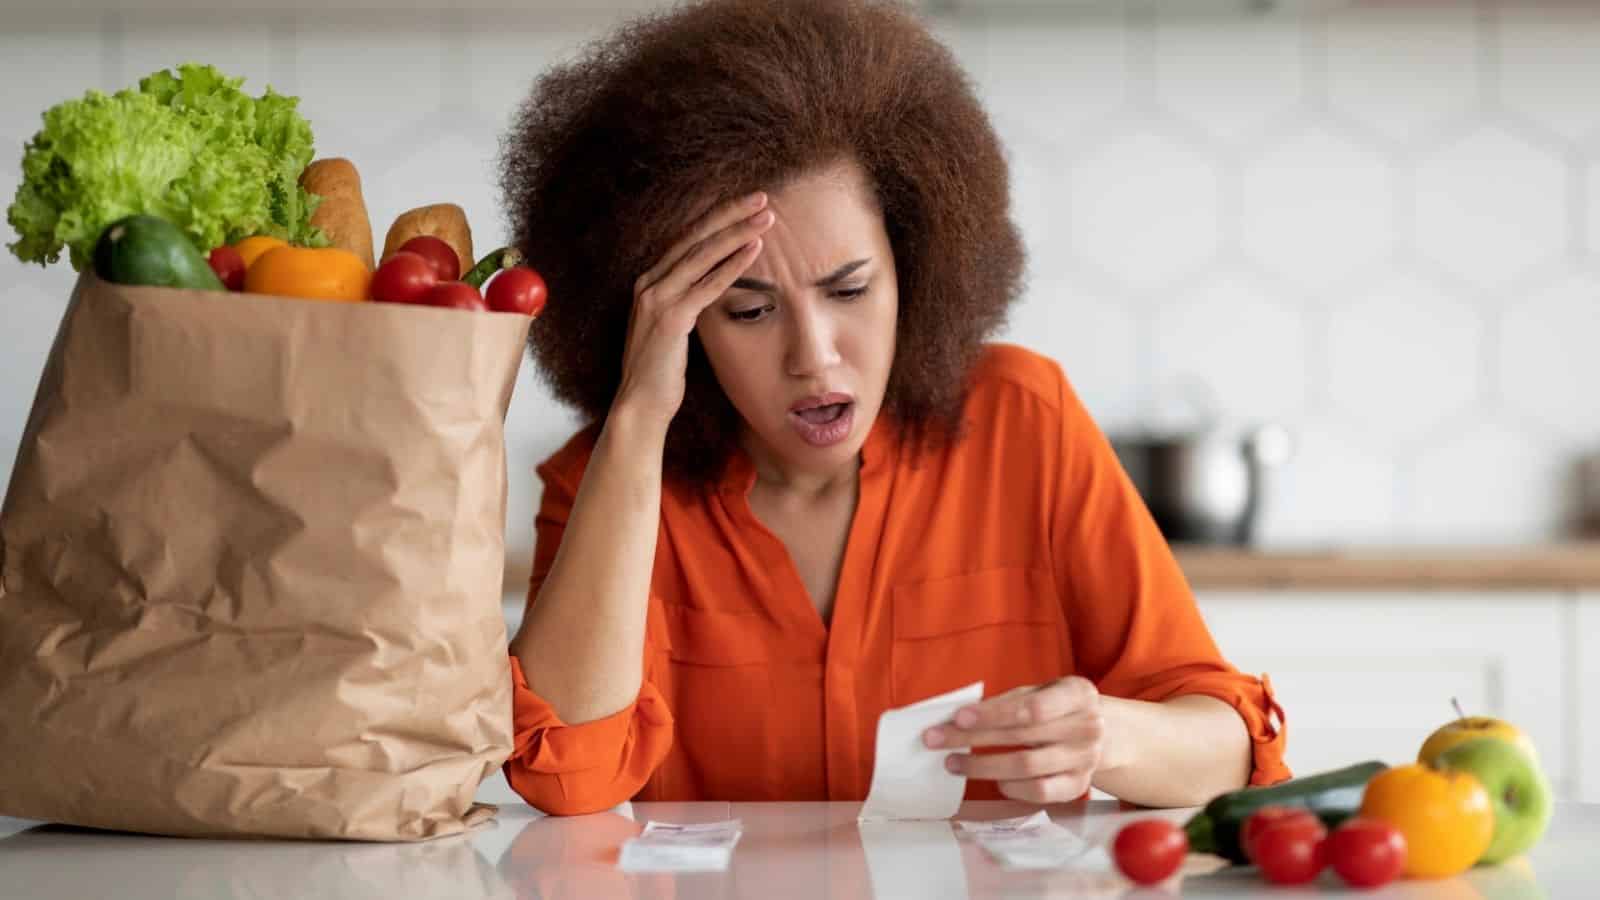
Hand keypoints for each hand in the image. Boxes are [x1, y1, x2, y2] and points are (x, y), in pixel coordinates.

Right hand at [612, 191, 774, 430]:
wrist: (640, 405)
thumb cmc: (661, 373)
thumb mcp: (674, 329)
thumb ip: (687, 303)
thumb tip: (714, 287)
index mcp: (650, 282)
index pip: (687, 240)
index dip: (717, 219)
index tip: (745, 205)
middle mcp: (649, 283)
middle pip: (695, 237)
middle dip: (730, 214)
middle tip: (761, 197)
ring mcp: (657, 298)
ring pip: (703, 254)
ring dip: (737, 232)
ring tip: (766, 217)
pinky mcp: (671, 318)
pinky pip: (708, 284)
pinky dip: (733, 265)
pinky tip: (755, 249)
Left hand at [922, 676, 1106, 803]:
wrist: (1101, 733)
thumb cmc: (1056, 708)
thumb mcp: (1039, 692)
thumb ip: (1006, 702)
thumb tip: (956, 718)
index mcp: (1079, 694)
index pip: (1032, 707)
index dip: (993, 714)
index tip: (958, 717)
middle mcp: (1088, 727)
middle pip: (1022, 736)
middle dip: (973, 738)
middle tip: (935, 739)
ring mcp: (1086, 759)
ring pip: (1026, 767)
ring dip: (982, 766)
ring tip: (952, 763)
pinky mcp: (1079, 786)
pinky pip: (1039, 792)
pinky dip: (1011, 787)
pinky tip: (993, 781)